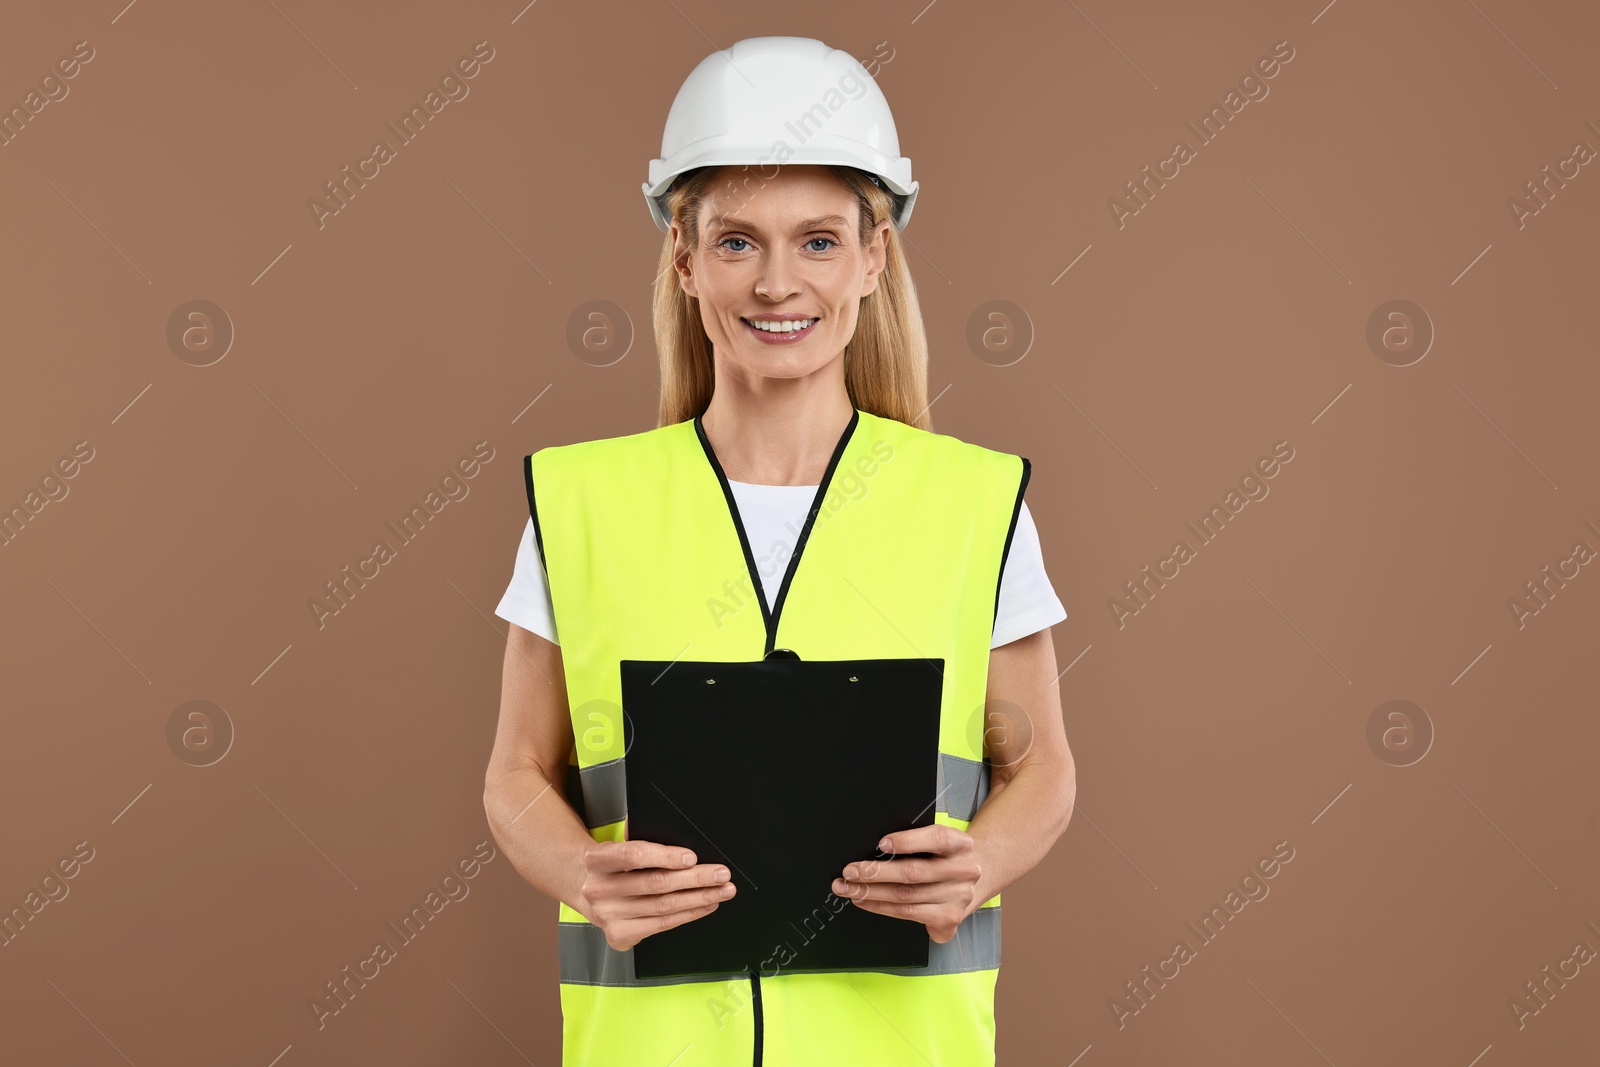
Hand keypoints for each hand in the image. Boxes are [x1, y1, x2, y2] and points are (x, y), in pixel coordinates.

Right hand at [579, 839, 735, 950]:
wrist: (586, 888)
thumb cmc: (613, 864)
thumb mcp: (617, 845)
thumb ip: (639, 837)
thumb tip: (679, 833)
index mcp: (597, 860)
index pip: (634, 856)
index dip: (665, 856)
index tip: (692, 857)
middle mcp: (599, 889)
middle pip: (655, 884)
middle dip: (695, 879)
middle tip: (721, 874)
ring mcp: (608, 916)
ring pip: (663, 907)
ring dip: (699, 898)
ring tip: (722, 890)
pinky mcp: (619, 935)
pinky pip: (662, 925)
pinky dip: (688, 914)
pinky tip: (705, 905)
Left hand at [832, 825, 982, 942]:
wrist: (967, 882)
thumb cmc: (942, 857)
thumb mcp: (937, 842)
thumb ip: (915, 840)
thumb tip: (876, 846)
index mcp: (960, 844)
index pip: (936, 839)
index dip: (907, 841)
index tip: (881, 844)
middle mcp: (964, 871)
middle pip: (914, 872)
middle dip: (875, 873)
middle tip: (849, 872)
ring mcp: (958, 897)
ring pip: (906, 896)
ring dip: (871, 892)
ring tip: (849, 888)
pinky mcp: (949, 918)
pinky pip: (908, 914)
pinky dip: (881, 907)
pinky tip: (865, 901)